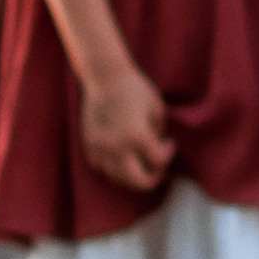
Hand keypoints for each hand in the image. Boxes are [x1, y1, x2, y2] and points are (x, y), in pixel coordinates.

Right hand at [80, 65, 173, 188]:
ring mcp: (100, 147)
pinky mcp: (89, 144)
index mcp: (137, 136)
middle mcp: (117, 146)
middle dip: (153, 177)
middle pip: (139, 182)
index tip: (169, 142)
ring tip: (140, 161)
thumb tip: (156, 155)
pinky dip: (113, 167)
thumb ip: (158, 135)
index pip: (159, 161)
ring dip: (132, 174)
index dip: (169, 152)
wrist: (105, 76)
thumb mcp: (157, 110)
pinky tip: (122, 155)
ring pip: (118, 179)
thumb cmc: (135, 89)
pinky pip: (102, 167)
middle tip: (158, 166)